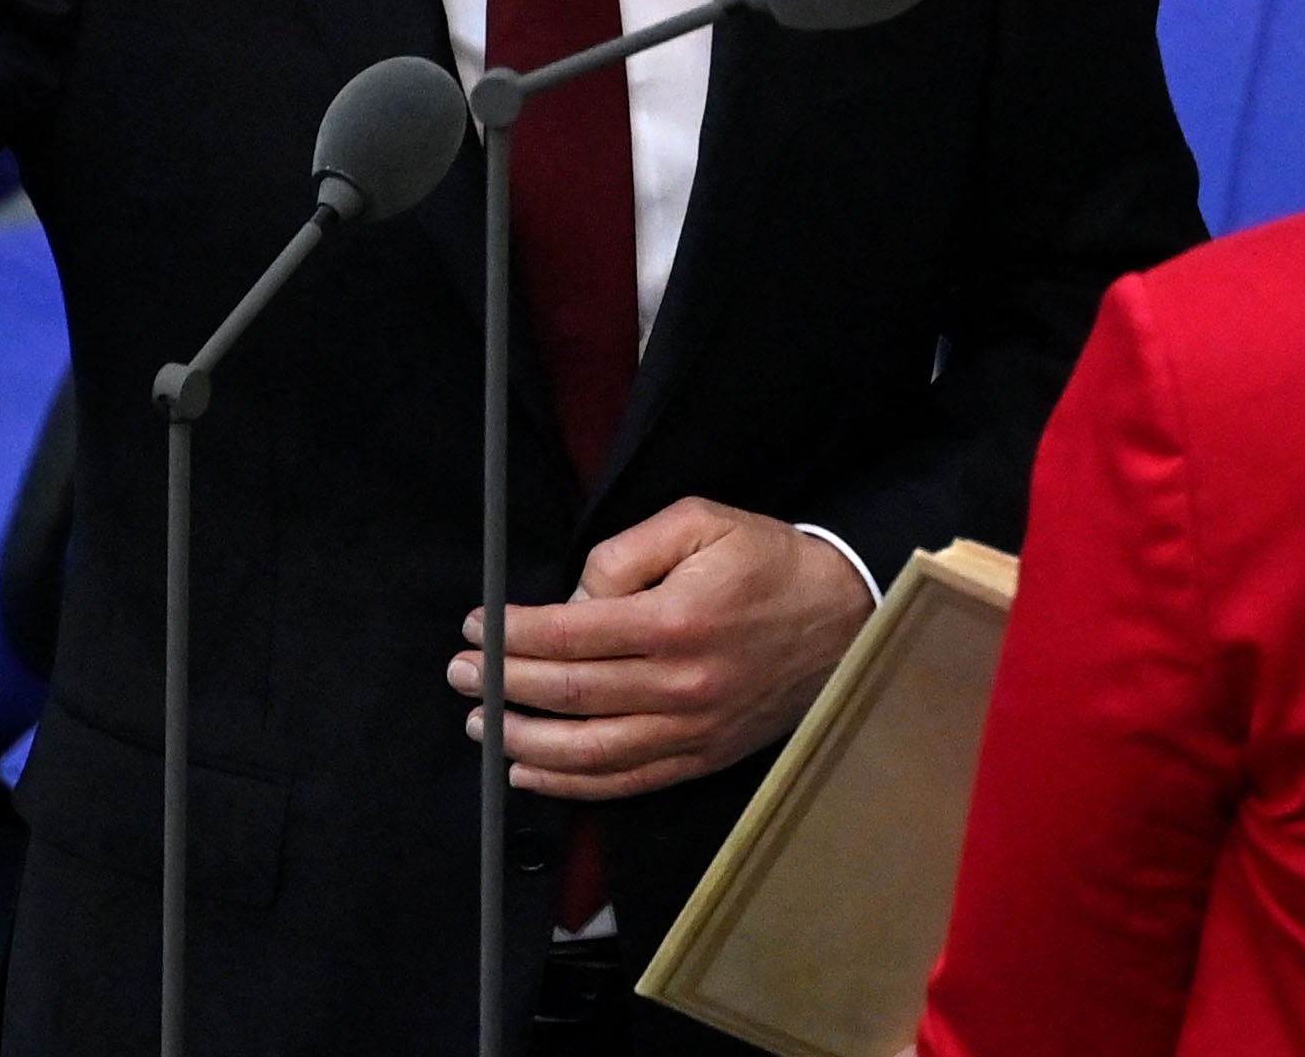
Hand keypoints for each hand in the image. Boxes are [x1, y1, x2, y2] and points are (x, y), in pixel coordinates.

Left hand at [449, 498, 874, 800]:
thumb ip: (626, 552)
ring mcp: (692, 729)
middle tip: (460, 673)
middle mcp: (682, 683)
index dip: (511, 633)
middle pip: (569, 694)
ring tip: (481, 722)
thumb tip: (573, 601)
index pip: (569, 634)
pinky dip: (571, 783)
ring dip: (523, 741)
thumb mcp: (700, 522)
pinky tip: (530, 771)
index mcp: (677, 620)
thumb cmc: (768, 563)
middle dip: (501, 684)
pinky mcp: (702, 756)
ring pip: (589, 751)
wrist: (845, 619)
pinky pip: (626, 781)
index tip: (476, 626)